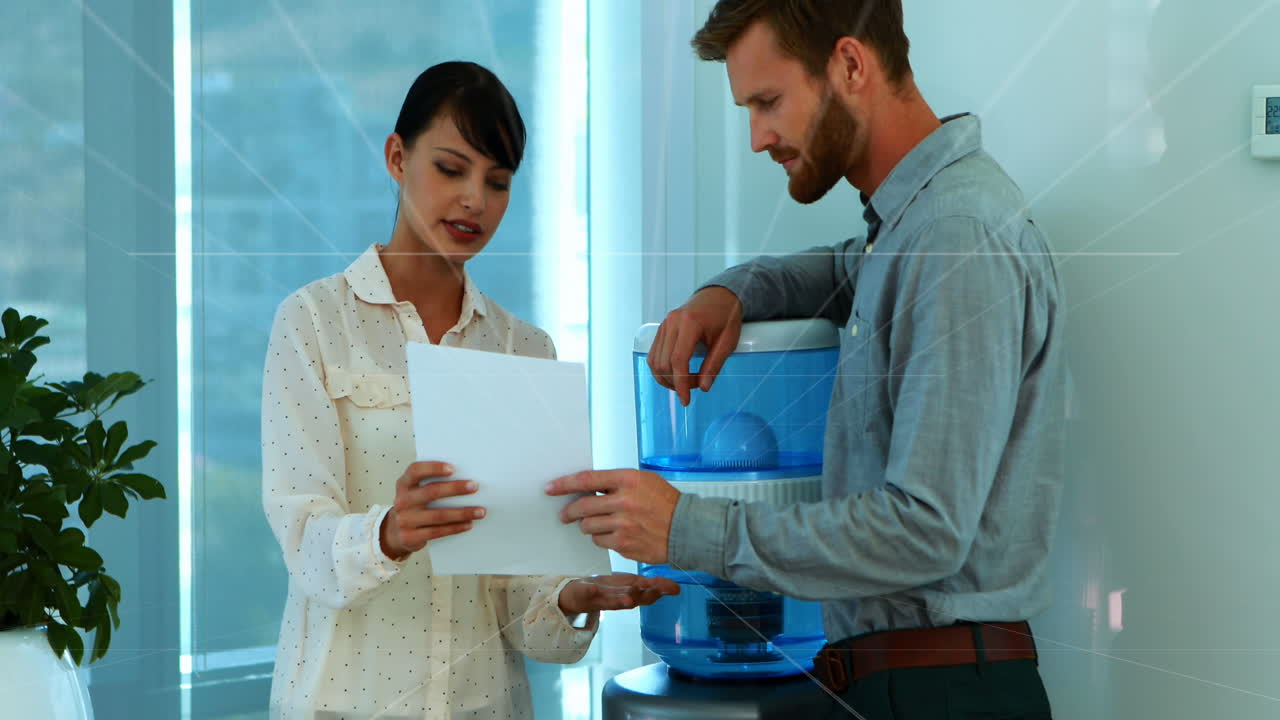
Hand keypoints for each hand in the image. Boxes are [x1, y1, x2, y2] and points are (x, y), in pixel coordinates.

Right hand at [380, 461, 484, 559]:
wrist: (394, 532)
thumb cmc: (413, 506)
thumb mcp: (415, 491)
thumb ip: (431, 482)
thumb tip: (464, 477)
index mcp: (404, 484)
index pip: (415, 471)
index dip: (434, 468)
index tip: (453, 468)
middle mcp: (403, 501)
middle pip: (431, 492)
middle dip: (455, 488)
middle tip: (474, 486)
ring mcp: (405, 520)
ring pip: (438, 515)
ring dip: (462, 513)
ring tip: (480, 511)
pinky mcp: (411, 536)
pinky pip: (438, 532)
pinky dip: (456, 527)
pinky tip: (468, 524)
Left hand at [546, 470, 679, 563]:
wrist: (687, 529)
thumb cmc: (666, 503)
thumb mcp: (644, 482)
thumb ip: (616, 484)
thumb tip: (588, 489)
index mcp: (628, 480)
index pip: (587, 479)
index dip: (564, 484)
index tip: (550, 488)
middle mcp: (624, 501)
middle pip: (582, 506)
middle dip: (569, 512)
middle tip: (565, 515)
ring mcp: (623, 525)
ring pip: (588, 526)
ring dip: (589, 526)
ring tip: (600, 524)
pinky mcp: (625, 544)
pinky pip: (600, 542)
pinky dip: (602, 539)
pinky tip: (614, 535)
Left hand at [557, 572, 680, 614]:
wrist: (579, 597)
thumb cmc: (608, 590)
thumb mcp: (632, 585)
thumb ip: (652, 586)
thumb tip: (676, 587)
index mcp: (630, 594)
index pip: (648, 594)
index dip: (661, 591)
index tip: (674, 589)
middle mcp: (618, 600)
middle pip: (632, 600)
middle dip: (642, 596)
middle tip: (653, 591)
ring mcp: (601, 599)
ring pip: (613, 601)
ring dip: (621, 600)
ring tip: (628, 598)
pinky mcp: (584, 595)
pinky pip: (587, 594)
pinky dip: (590, 591)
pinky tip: (592, 587)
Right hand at [648, 286, 742, 405]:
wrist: (719, 296)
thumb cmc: (726, 316)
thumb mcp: (727, 342)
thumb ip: (714, 365)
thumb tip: (704, 388)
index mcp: (690, 323)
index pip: (678, 360)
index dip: (681, 384)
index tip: (686, 400)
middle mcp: (672, 322)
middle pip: (664, 363)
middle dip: (676, 382)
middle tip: (696, 386)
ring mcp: (664, 324)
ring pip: (655, 361)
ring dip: (667, 378)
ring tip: (685, 382)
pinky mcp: (661, 328)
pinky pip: (654, 354)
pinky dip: (662, 368)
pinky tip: (676, 374)